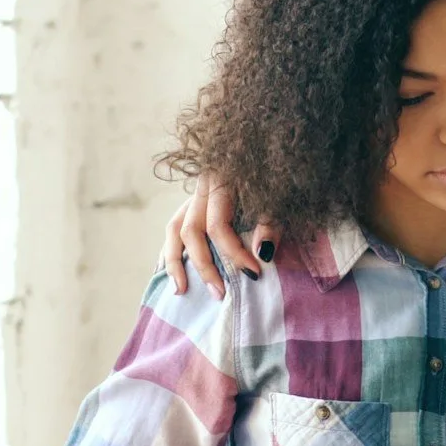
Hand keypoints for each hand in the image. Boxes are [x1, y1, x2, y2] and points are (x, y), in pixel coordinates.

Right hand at [162, 173, 279, 299]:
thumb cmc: (275, 175)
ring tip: (179, 290)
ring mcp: (194, 194)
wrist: (266, 152)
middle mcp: (202, 187)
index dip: (234, 253)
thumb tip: (262, 253)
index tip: (253, 273)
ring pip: (173, 229)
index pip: (217, 226)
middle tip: (218, 293)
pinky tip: (167, 271)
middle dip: (203, 266)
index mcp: (220, 182)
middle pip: (190, 230)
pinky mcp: (192, 201)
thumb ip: (271, 223)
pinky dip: (170, 250)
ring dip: (175, 262)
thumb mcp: (278, 196)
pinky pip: (174, 227)